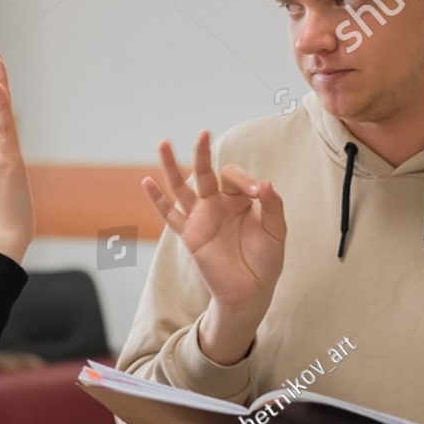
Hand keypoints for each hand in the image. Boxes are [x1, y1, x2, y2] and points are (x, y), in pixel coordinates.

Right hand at [144, 133, 285, 309]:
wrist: (251, 290)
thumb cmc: (266, 260)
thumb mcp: (276, 231)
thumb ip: (273, 206)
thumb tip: (265, 183)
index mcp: (239, 199)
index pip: (234, 176)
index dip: (245, 180)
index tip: (257, 192)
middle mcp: (217, 204)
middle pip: (205, 172)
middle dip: (203, 153)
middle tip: (203, 133)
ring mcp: (201, 218)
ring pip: (182, 187)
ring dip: (172, 166)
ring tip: (163, 143)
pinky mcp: (190, 235)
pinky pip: (170, 215)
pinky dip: (158, 200)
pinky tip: (147, 182)